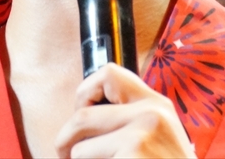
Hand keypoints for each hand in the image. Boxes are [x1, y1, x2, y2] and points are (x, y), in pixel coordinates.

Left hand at [54, 63, 193, 158]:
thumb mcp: (158, 136)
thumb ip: (130, 119)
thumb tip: (80, 114)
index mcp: (157, 104)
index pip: (109, 74)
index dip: (85, 93)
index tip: (81, 115)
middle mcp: (151, 114)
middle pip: (82, 116)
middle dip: (66, 140)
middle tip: (66, 155)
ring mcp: (141, 136)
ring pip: (79, 148)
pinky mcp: (132, 155)